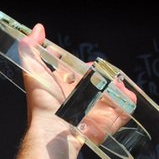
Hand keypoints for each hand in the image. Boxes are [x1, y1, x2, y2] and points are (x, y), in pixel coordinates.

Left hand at [17, 24, 135, 145]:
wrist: (54, 131)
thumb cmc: (43, 103)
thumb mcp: (32, 71)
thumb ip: (31, 49)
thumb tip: (38, 28)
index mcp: (62, 88)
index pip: (73, 74)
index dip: (80, 66)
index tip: (87, 63)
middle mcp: (76, 100)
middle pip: (95, 82)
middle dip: (102, 74)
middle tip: (103, 72)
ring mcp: (92, 111)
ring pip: (110, 95)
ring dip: (116, 86)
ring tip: (115, 82)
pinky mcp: (105, 123)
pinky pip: (122, 110)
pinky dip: (127, 101)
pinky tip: (125, 94)